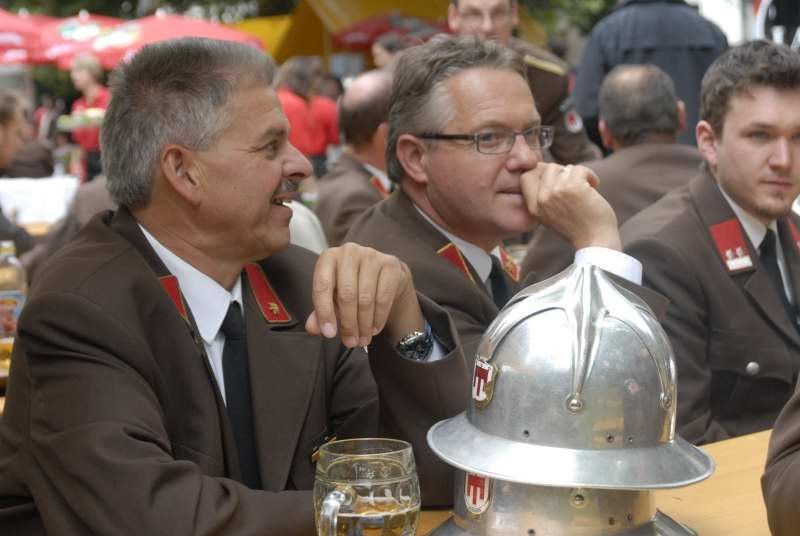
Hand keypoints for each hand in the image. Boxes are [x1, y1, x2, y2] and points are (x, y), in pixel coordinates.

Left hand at [305, 243, 424, 347]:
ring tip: (362, 340)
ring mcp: (371, 256)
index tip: (329, 333)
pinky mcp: (390, 265)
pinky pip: (383, 298)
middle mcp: (349, 252)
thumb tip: (313, 328)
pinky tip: (374, 329)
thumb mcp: (333, 297)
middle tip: (350, 342)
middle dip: (348, 323)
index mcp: (328, 258)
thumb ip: (320, 311)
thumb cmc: (352, 285)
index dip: (324, 312)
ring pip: (366, 298)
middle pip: (347, 294)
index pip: (322, 285)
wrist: (383, 274)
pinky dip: (378, 318)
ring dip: (364, 325)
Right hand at [521, 163, 620, 249]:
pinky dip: (590, 175)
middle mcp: (542, 199)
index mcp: (534, 207)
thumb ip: (544, 196)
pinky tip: (594, 186)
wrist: (595, 241)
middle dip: (564, 173)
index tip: (556, 178)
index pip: (526, 177)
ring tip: (586, 188)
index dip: (540, 172)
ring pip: (565, 168)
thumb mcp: (550, 216)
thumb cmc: (578, 228)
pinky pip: (579, 169)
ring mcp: (556, 192)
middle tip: (575, 185)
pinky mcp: (573, 187)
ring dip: (578, 175)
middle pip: (548, 168)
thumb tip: (548, 168)